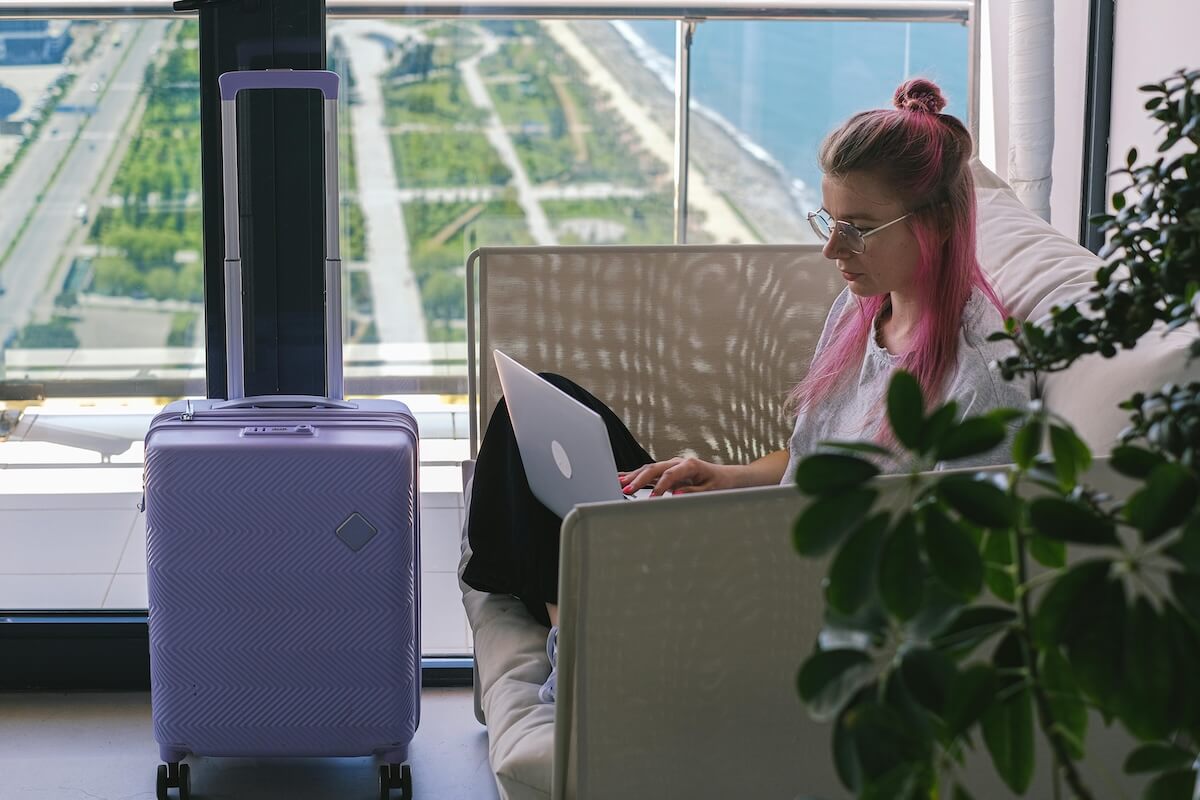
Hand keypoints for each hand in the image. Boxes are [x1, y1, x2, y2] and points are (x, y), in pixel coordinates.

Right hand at [618, 457, 735, 496]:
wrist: (725, 476)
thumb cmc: (719, 483)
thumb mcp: (710, 490)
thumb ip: (693, 492)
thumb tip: (676, 495)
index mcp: (690, 465)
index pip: (669, 475)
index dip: (659, 487)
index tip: (652, 499)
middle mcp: (678, 462)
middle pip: (654, 468)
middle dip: (639, 479)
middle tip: (627, 490)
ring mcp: (672, 465)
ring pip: (649, 469)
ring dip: (634, 476)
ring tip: (619, 484)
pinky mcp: (668, 471)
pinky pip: (649, 472)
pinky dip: (636, 475)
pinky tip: (623, 477)